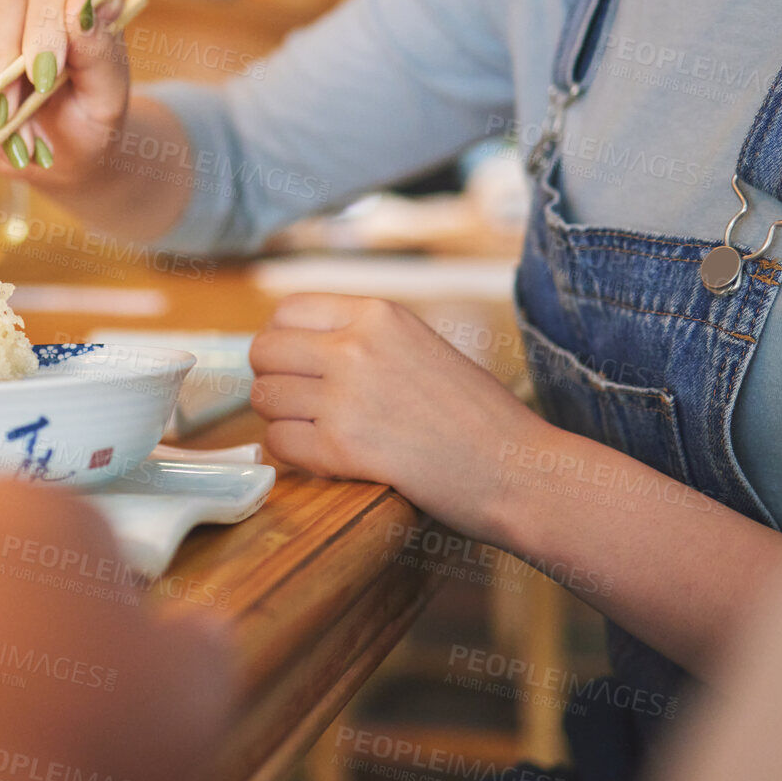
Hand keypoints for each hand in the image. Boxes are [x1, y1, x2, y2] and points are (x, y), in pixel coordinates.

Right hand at [0, 0, 132, 186]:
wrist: (67, 151)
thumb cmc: (94, 120)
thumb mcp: (108, 98)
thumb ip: (100, 52)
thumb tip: (78, 6)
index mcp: (83, 1)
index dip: (46, 26)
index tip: (48, 74)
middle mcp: (39, 2)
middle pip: (6, 3)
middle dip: (6, 56)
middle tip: (14, 109)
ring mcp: (5, 25)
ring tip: (21, 136)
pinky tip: (5, 130)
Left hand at [249, 293, 548, 543]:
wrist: (518, 468)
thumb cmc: (476, 415)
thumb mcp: (419, 345)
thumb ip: (361, 337)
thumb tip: (295, 343)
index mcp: (377, 314)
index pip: (285, 312)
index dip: (282, 341)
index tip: (295, 365)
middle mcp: (355, 347)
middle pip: (263, 353)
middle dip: (274, 380)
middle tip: (302, 403)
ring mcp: (345, 398)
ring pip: (265, 399)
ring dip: (283, 419)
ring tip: (320, 431)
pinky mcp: (342, 449)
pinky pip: (280, 444)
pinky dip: (295, 455)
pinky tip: (328, 457)